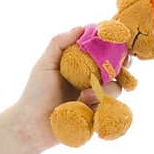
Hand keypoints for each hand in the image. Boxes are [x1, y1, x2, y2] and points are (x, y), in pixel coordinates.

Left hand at [12, 26, 129, 148]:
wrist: (30, 126)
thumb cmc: (35, 94)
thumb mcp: (45, 64)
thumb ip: (59, 43)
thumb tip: (82, 27)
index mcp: (80, 64)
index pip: (103, 50)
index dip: (114, 44)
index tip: (119, 40)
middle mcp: (90, 79)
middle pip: (117, 67)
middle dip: (123, 64)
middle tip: (123, 64)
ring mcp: (94, 97)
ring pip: (115, 87)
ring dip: (105, 88)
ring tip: (84, 95)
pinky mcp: (95, 115)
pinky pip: (109, 107)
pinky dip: (100, 104)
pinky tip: (84, 105)